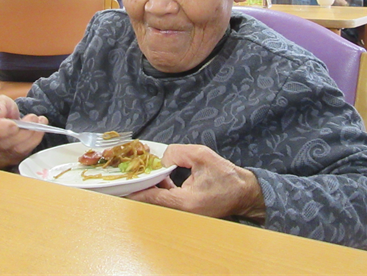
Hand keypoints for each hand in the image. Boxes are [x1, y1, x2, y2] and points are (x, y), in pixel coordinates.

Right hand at [0, 95, 46, 168]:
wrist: (3, 122)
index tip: (14, 124)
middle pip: (1, 143)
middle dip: (22, 130)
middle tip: (34, 118)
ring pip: (14, 150)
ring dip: (31, 135)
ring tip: (40, 122)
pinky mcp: (5, 162)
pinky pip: (22, 154)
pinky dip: (33, 141)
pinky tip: (39, 130)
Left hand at [126, 144, 265, 222]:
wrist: (244, 193)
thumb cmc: (226, 176)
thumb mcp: (202, 155)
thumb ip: (178, 153)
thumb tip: (162, 158)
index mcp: (186, 202)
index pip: (153, 198)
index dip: (136, 190)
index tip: (122, 186)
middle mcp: (183, 212)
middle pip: (153, 201)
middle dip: (142, 186)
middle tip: (131, 174)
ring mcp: (185, 214)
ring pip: (159, 202)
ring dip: (151, 188)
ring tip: (144, 173)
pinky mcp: (187, 211)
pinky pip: (167, 202)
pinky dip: (161, 190)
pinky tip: (160, 178)